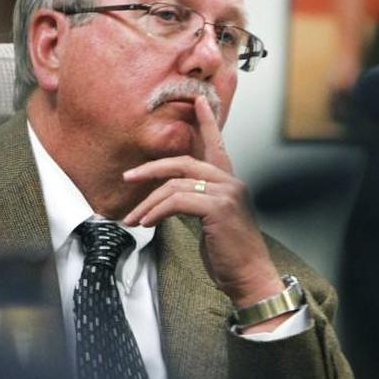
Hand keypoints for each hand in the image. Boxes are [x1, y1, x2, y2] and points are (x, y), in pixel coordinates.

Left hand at [122, 96, 283, 312]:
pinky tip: (146, 223)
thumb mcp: (212, 222)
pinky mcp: (219, 208)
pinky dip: (156, 211)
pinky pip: (177, 201)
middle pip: (184, 162)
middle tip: (128, 177)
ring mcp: (227, 193)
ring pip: (175, 185)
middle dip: (151, 168)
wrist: (249, 277)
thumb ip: (197, 202)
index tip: (199, 101)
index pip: (216, 145)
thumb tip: (169, 198)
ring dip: (148, 203)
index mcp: (230, 183)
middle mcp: (231, 182)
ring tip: (133, 219)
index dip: (207, 122)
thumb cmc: (230, 254)